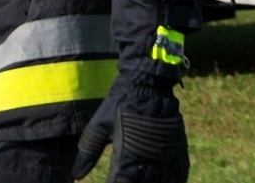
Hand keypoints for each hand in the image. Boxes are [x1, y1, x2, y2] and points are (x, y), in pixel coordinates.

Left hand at [72, 75, 187, 182]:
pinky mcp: (178, 151)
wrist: (149, 82)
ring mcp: (166, 155)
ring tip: (143, 182)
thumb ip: (89, 150)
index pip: (120, 182)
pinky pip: (179, 175)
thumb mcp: (101, 124)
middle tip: (126, 181)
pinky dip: (172, 182)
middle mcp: (149, 158)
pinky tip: (164, 182)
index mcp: (127, 153)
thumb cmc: (121, 102)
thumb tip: (76, 174)